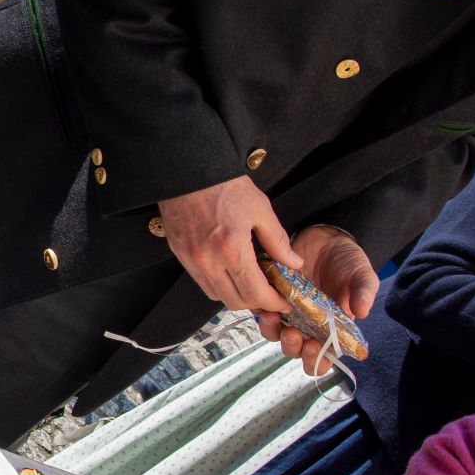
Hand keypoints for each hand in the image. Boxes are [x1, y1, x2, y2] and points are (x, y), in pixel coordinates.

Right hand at [160, 177, 303, 313]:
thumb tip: (293, 263)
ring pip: (217, 296)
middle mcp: (209, 260)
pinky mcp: (181, 256)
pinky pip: (202, 283)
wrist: (189, 171)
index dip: (274, 302)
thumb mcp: (260, 209)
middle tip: (272, 294)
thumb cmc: (224, 186)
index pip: (256, 293)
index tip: (285, 301)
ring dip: (237, 296)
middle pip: (236, 301)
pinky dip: (219, 285)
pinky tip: (231, 273)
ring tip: (252, 284)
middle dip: (258, 303)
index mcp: (232, 248)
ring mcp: (192, 260)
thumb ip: (278, 241)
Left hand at [271, 225, 376, 374]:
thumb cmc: (348, 262)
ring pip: (274, 333)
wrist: (328, 237)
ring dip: (272, 330)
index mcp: (331, 330)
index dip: (316, 360)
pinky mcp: (273, 296)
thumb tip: (362, 311)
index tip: (315, 348)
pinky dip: (260, 308)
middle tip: (293, 333)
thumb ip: (364, 293)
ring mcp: (289, 313)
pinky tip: (262, 299)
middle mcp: (308, 326)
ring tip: (273, 316)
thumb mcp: (362, 275)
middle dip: (292, 346)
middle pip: (294, 349)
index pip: (322, 358)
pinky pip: (261, 308)